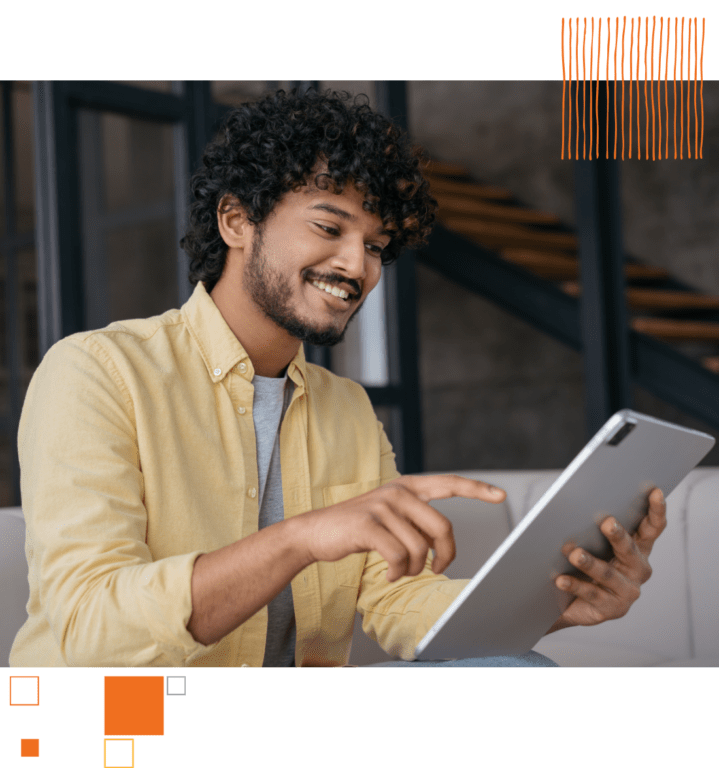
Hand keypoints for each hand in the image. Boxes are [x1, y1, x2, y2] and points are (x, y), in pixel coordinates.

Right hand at [298, 474, 506, 581]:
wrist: (316, 532)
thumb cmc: (358, 529)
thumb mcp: (390, 516)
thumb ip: (416, 520)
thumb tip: (442, 544)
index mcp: (407, 487)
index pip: (449, 483)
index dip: (476, 489)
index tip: (500, 495)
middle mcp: (398, 491)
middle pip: (442, 527)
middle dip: (444, 555)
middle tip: (436, 569)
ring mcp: (382, 506)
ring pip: (420, 547)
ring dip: (414, 569)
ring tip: (400, 571)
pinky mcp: (368, 525)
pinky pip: (399, 557)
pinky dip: (397, 573)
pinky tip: (387, 574)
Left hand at [551, 487, 666, 628]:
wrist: (570, 600)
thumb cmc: (582, 563)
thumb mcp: (591, 542)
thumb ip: (591, 526)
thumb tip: (578, 503)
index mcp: (638, 548)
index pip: (652, 528)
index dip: (656, 511)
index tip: (655, 492)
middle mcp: (638, 569)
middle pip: (630, 549)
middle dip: (618, 535)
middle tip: (606, 522)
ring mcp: (627, 591)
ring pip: (608, 574)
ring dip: (590, 563)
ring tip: (574, 553)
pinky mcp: (612, 609)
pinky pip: (592, 594)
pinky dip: (575, 585)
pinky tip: (560, 579)